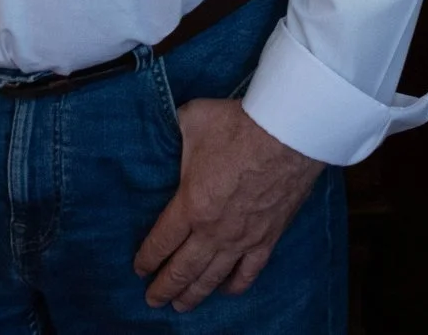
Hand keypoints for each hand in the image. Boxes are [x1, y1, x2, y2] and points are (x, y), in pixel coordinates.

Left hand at [133, 99, 324, 310]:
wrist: (288, 134)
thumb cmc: (239, 126)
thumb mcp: (192, 121)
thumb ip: (175, 132)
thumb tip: (166, 128)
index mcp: (190, 205)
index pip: (161, 242)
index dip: (147, 259)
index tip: (139, 269)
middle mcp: (213, 231)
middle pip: (183, 269)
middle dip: (164, 288)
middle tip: (153, 300)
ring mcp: (242, 239)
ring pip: (212, 278)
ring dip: (193, 295)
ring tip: (180, 306)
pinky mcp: (268, 238)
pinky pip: (249, 272)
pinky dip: (234, 286)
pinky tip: (225, 290)